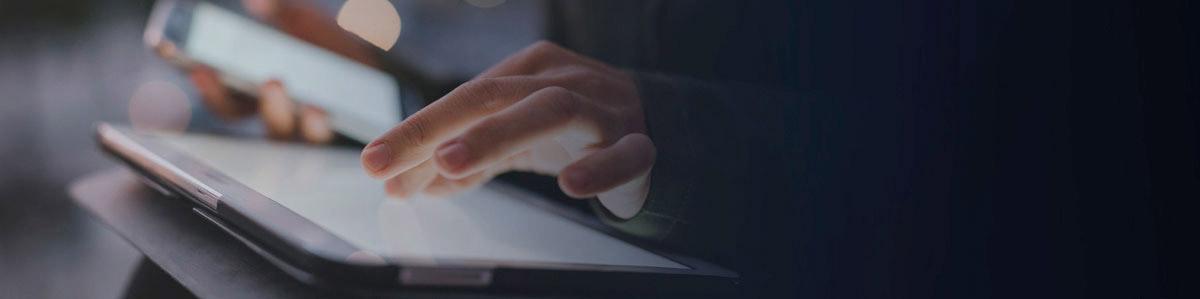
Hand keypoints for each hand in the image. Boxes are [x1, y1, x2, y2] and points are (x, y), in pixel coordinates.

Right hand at [187, 0, 376, 143]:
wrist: (377, 72)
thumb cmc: (331, 49)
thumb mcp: (308, 26)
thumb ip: (284, 15)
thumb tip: (257, 0)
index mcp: (257, 89)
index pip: (225, 97)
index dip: (210, 86)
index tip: (199, 68)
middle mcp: (274, 115)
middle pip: (252, 120)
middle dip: (257, 102)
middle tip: (271, 81)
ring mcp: (299, 131)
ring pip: (284, 134)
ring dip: (290, 117)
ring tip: (307, 104)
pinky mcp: (329, 141)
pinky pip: (318, 141)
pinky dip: (317, 126)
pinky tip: (322, 111)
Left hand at [361, 41, 654, 217]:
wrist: (655, 132)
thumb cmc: (574, 131)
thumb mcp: (513, 142)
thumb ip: (465, 162)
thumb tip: (405, 183)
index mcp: (529, 70)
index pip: (463, 98)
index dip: (415, 131)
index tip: (374, 162)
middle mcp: (563, 80)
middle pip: (493, 96)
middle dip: (433, 130)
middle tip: (388, 164)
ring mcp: (604, 109)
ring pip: (552, 110)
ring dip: (496, 136)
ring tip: (451, 164)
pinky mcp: (639, 146)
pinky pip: (624, 154)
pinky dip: (598, 168)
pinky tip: (570, 184)